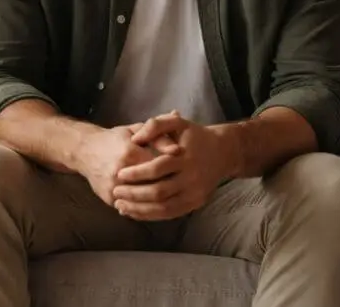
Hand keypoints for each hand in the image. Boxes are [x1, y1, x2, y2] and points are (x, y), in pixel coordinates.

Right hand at [75, 123, 181, 207]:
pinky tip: (156, 204)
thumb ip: (158, 137)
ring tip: (171, 198)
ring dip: (159, 201)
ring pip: (144, 201)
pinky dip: (145, 208)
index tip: (182, 171)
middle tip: (180, 187)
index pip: (160, 167)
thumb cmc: (115, 139)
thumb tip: (178, 150)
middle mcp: (121, 173)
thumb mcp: (136, 130)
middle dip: (169, 188)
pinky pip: (132, 208)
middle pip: (154, 187)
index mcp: (130, 153)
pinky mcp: (109, 198)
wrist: (85, 150)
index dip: (175, 171)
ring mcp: (114, 188)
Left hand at [111, 111, 238, 221]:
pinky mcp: (195, 204)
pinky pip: (170, 214)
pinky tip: (134, 212)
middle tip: (115, 191)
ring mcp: (195, 194)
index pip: (157, 168)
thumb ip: (155, 125)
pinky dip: (150, 216)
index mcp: (185, 158)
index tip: (119, 174)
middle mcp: (192, 178)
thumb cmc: (194, 136)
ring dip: (139, 209)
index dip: (136, 173)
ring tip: (120, 205)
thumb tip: (135, 139)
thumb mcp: (177, 123)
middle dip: (134, 194)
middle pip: (159, 191)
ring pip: (163, 207)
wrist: (223, 152)